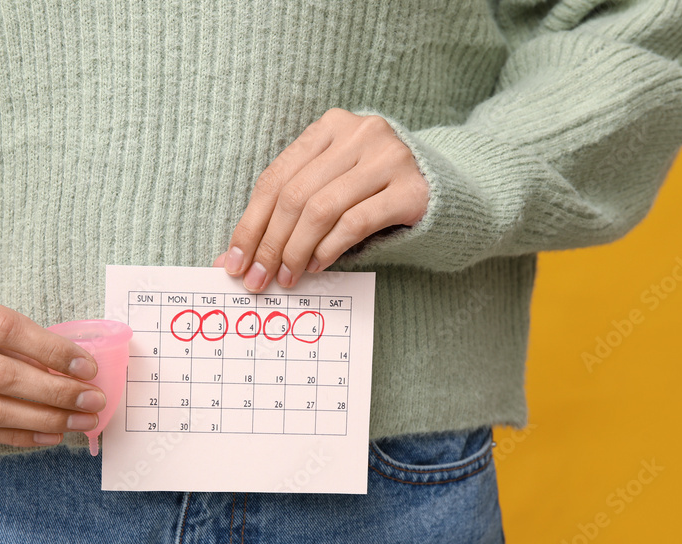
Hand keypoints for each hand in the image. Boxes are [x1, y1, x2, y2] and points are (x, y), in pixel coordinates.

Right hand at [0, 266, 104, 446]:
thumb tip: (60, 359)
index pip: (5, 329)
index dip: (51, 350)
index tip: (88, 363)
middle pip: (0, 377)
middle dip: (55, 393)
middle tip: (94, 398)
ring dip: (42, 420)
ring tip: (80, 420)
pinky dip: (13, 436)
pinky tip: (46, 435)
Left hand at [216, 108, 428, 290]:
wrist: (447, 191)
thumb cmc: (374, 193)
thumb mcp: (330, 189)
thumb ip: (289, 212)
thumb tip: (236, 256)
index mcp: (330, 126)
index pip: (276, 177)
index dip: (250, 223)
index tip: (234, 261)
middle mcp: (360, 133)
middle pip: (296, 194)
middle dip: (269, 243)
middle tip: (257, 278)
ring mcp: (390, 157)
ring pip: (322, 208)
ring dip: (296, 250)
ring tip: (287, 276)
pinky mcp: (413, 189)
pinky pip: (356, 222)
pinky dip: (329, 248)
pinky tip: (318, 265)